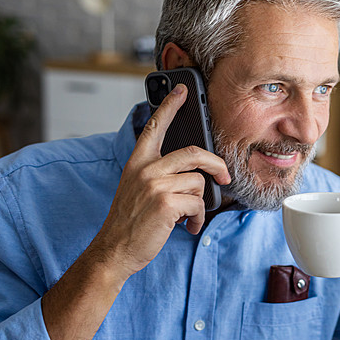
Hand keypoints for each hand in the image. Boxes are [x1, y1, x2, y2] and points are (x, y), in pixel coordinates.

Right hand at [93, 84, 230, 278]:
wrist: (115, 249)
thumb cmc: (131, 222)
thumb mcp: (138, 189)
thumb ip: (158, 174)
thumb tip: (195, 174)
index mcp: (138, 162)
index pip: (154, 126)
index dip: (169, 106)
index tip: (182, 90)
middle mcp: (146, 168)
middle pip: (194, 152)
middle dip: (216, 164)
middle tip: (224, 176)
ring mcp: (155, 184)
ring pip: (198, 182)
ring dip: (199, 204)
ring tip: (187, 216)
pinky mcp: (166, 202)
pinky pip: (198, 204)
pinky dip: (197, 218)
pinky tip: (186, 226)